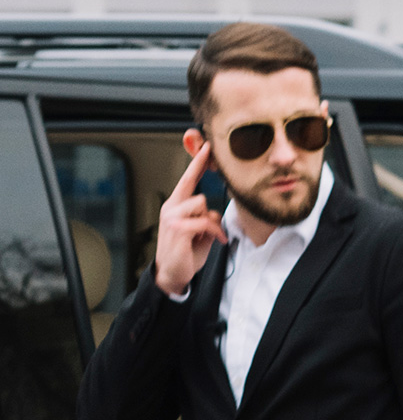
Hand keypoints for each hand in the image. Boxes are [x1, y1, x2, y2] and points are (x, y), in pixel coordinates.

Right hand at [153, 138, 227, 297]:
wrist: (172, 272)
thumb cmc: (185, 252)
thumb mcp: (199, 233)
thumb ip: (206, 218)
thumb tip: (214, 213)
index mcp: (175, 205)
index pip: (187, 179)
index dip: (197, 163)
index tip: (206, 147)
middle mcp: (171, 207)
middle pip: (196, 192)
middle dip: (207, 211)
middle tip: (213, 229)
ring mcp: (172, 217)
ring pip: (201, 206)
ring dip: (212, 224)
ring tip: (212, 238)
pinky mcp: (179, 229)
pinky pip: (204, 221)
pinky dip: (214, 232)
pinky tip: (215, 240)